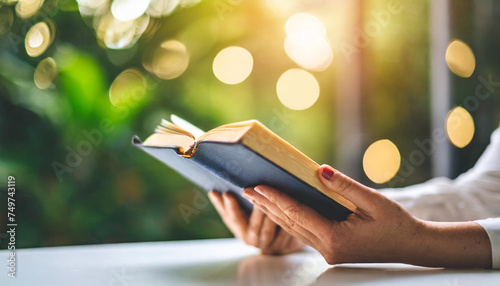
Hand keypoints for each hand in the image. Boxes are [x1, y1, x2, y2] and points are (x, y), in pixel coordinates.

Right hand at [209, 190, 303, 254]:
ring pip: (267, 230)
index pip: (231, 218)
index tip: (227, 193)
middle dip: (254, 210)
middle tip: (254, 193)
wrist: (275, 241)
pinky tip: (288, 214)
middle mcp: (251, 239)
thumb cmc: (254, 223)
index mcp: (238, 229)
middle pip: (252, 226)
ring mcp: (266, 244)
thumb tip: (212, 191)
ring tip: (271, 201)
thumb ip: (226, 205)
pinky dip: (285, 226)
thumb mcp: (238, 215)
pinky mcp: (282, 247)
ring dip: (269, 216)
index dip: (229, 206)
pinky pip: (284, 236)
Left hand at [242, 164, 491, 267]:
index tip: (258, 185)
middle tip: (246, 189)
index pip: (298, 215)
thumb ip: (345, 186)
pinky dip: (288, 219)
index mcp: (336, 239)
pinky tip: (278, 209)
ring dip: (274, 213)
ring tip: (255, 197)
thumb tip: (320, 170)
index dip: (277, 199)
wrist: (412, 246)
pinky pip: (303, 233)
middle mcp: (327, 250)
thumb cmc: (396, 223)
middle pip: (290, 224)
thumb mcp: (374, 201)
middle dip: (267, 205)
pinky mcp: (330, 250)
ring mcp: (327, 253)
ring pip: (293, 230)